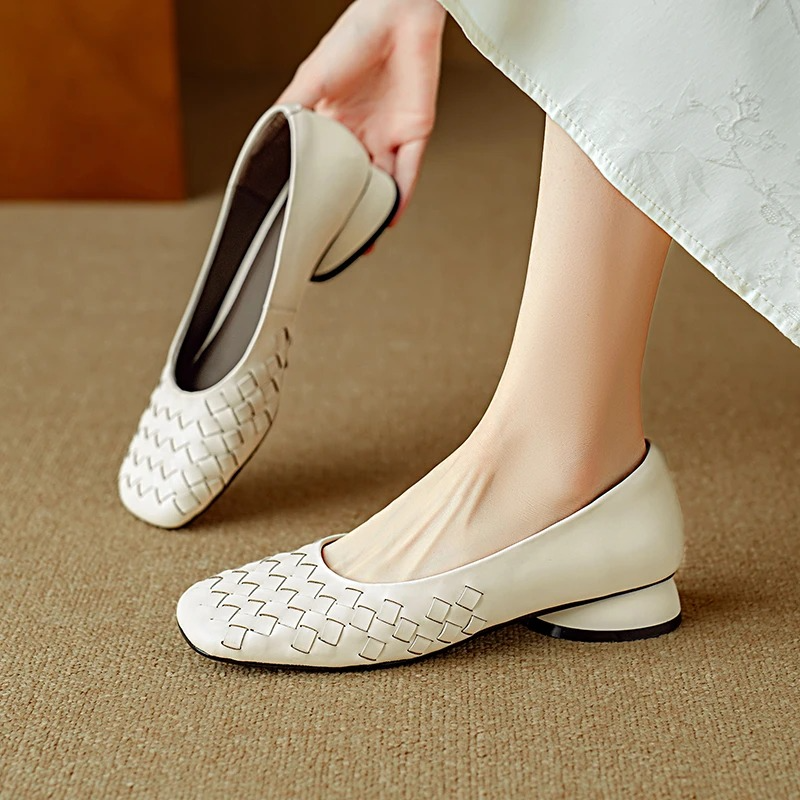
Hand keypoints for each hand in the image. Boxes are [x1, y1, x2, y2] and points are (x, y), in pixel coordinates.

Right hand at [277, 0, 445, 220]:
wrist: (398, 13)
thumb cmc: (353, 37)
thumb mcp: (312, 80)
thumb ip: (292, 112)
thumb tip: (263, 143)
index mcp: (335, 124)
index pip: (325, 167)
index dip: (317, 193)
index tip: (304, 219)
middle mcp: (361, 135)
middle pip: (354, 183)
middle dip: (346, 213)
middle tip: (334, 242)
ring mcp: (388, 136)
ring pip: (381, 185)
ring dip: (373, 214)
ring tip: (361, 243)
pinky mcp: (414, 133)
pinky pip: (408, 172)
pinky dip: (400, 196)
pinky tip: (389, 217)